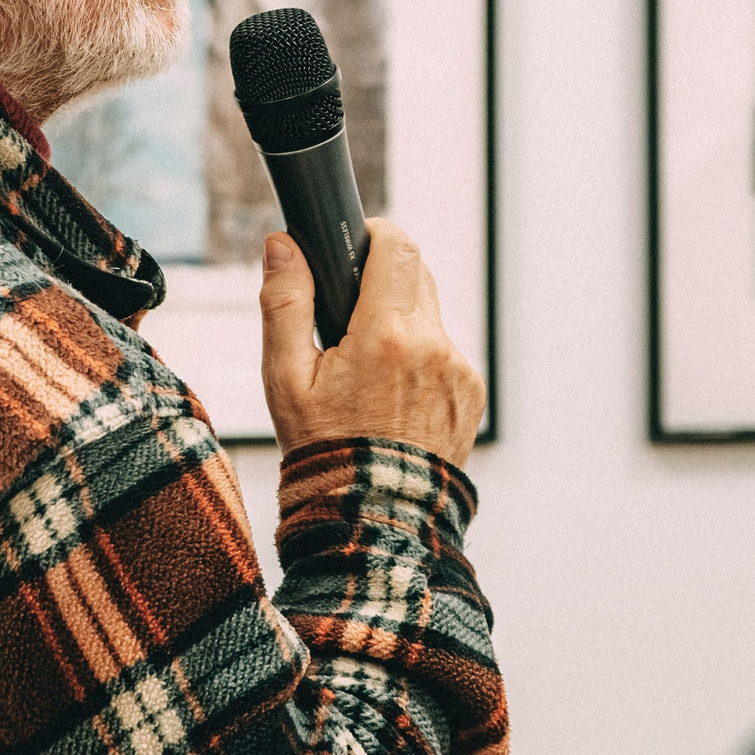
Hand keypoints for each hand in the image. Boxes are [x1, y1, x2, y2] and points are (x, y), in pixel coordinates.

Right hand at [259, 218, 484, 466]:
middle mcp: (432, 347)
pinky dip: (420, 360)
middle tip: (349, 315)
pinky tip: (392, 396)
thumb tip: (283, 244)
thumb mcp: (285, 379)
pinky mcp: (472, 393)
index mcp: (385, 336)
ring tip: (368, 371)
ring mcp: (459, 372)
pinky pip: (445, 354)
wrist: (373, 519)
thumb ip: (285, 302)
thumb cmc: (324, 452)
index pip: (397, 246)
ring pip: (430, 316)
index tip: (358, 243)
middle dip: (383, 281)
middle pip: (416, 274)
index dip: (376, 234)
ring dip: (401, 325)